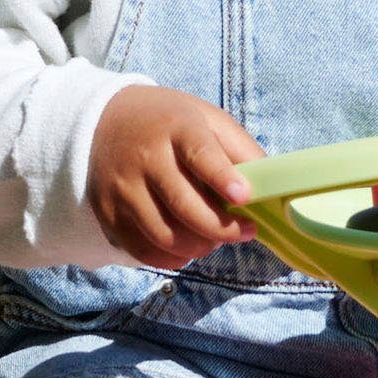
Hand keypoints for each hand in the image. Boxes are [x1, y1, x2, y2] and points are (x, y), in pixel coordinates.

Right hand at [87, 86, 263, 268]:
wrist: (106, 120)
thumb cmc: (170, 124)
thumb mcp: (207, 119)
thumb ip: (240, 149)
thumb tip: (271, 186)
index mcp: (176, 127)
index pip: (200, 154)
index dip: (223, 178)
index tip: (243, 198)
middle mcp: (145, 157)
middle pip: (184, 206)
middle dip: (222, 228)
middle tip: (245, 232)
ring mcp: (122, 187)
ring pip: (164, 235)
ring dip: (199, 246)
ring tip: (214, 239)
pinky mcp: (107, 212)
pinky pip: (142, 250)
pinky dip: (171, 258)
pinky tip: (187, 247)